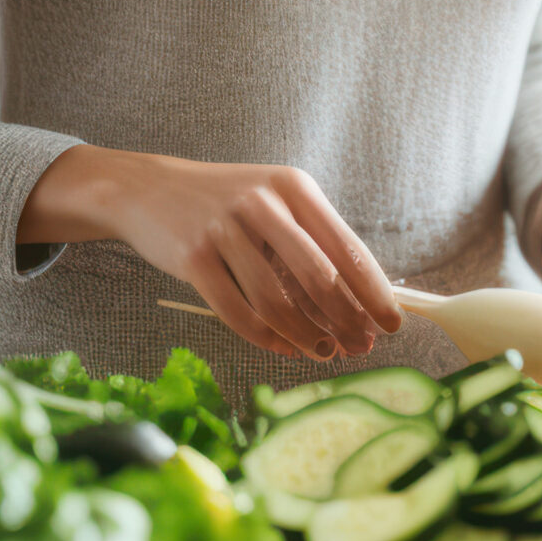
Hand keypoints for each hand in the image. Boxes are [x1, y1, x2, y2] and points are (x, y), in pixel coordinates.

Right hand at [21, 148, 400, 361]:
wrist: (148, 189)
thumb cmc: (225, 203)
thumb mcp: (273, 203)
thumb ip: (311, 243)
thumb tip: (359, 302)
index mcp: (293, 187)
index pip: (345, 246)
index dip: (373, 290)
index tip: (393, 322)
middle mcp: (262, 202)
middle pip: (318, 276)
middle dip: (347, 319)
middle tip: (362, 346)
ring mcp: (224, 228)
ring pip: (277, 299)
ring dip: (307, 334)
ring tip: (324, 352)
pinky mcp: (192, 256)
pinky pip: (237, 310)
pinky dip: (265, 337)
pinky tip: (282, 347)